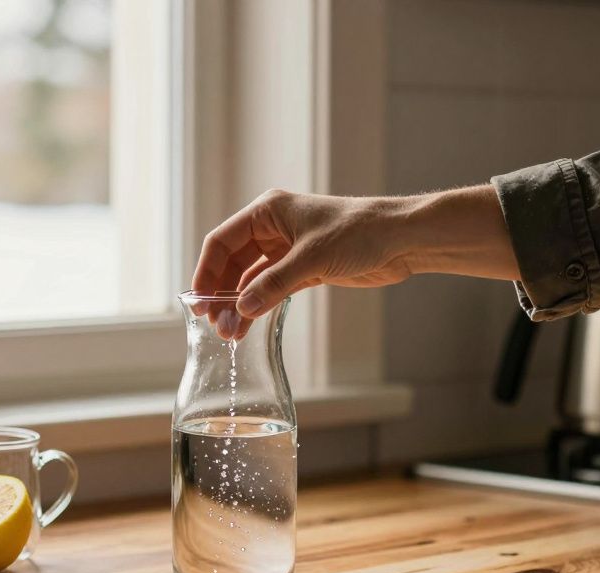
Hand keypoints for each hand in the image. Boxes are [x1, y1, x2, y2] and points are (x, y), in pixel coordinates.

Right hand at [190, 186, 516, 338]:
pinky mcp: (304, 269)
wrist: (401, 240)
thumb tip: (241, 309)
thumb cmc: (359, 233)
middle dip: (222, 294)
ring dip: (239, 304)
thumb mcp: (311, 260)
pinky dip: (258, 305)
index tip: (197, 302)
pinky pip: (270, 289)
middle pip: (232, 263)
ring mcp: (287, 250)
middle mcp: (273, 229)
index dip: (206, 272)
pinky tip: (248, 325)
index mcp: (268, 212)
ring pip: (250, 279)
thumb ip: (273, 285)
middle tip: (216, 326)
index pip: (222, 242)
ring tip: (231, 334)